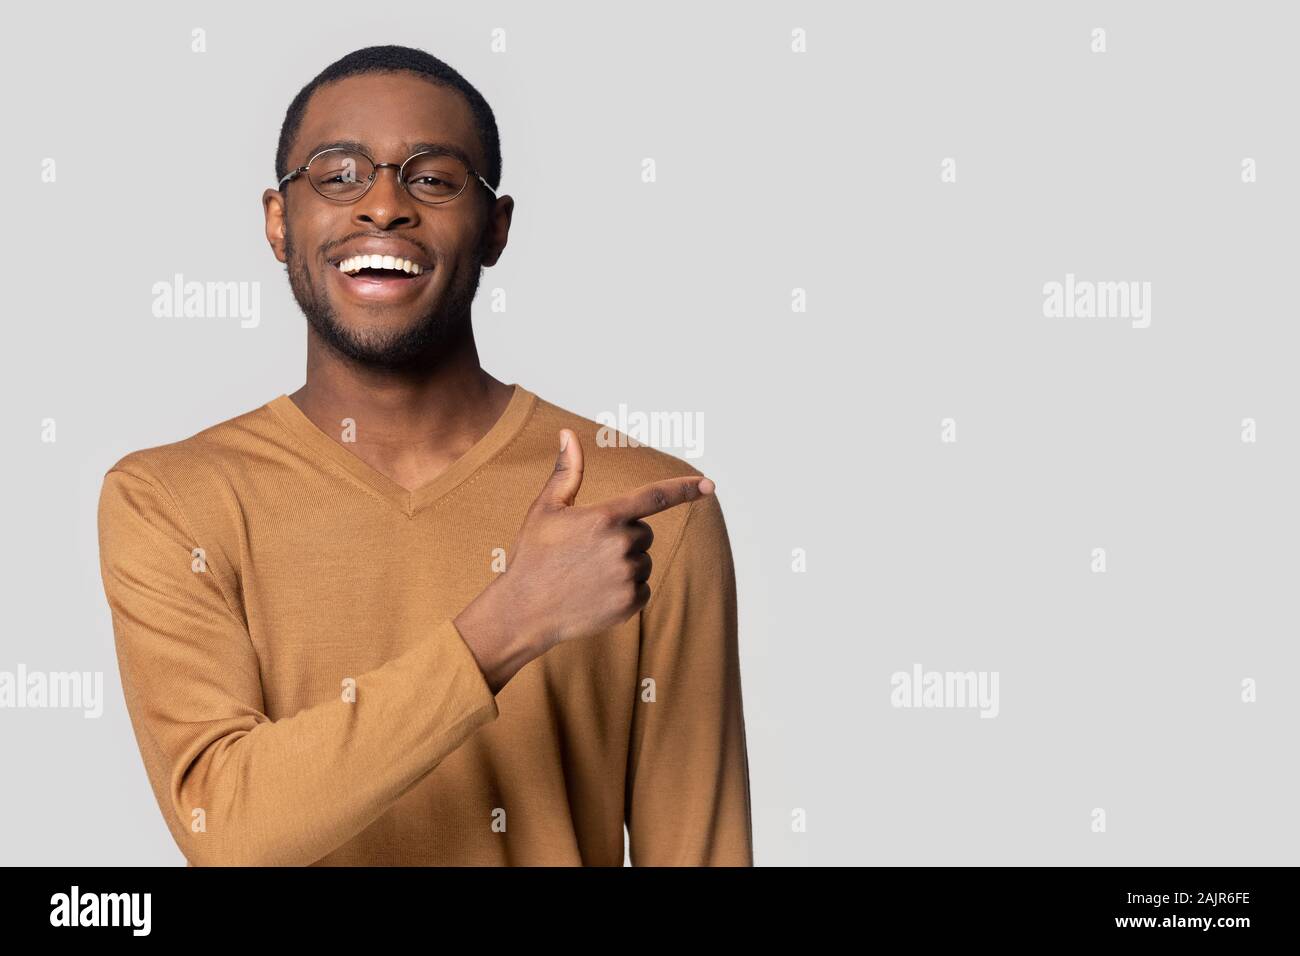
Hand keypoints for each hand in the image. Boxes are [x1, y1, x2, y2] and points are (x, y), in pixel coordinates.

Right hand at [454, 428, 713, 689]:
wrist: (523, 611)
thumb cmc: (533, 555)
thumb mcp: (545, 509)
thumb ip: (566, 471)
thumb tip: (568, 433)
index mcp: (604, 517)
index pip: (655, 497)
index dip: (685, 489)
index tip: (710, 485)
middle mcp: (621, 545)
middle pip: (645, 533)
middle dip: (625, 537)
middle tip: (589, 551)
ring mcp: (627, 576)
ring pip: (645, 561)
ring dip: (626, 564)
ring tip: (589, 575)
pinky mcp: (630, 603)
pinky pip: (643, 589)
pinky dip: (627, 590)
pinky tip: (596, 594)